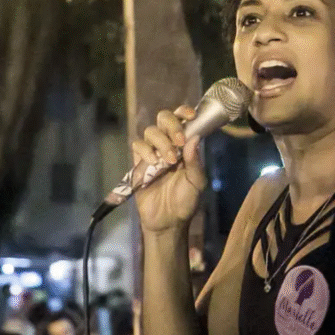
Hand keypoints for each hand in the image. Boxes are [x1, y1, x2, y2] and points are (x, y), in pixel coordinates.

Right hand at [132, 105, 205, 233]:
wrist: (167, 222)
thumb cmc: (185, 202)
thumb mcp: (196, 183)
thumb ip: (195, 162)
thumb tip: (195, 137)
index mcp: (185, 146)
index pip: (183, 120)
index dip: (184, 113)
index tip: (191, 116)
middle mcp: (169, 145)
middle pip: (163, 118)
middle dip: (171, 125)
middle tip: (179, 140)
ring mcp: (153, 153)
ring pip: (151, 131)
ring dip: (161, 142)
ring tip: (169, 160)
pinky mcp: (139, 163)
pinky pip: (138, 145)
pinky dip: (146, 150)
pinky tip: (154, 163)